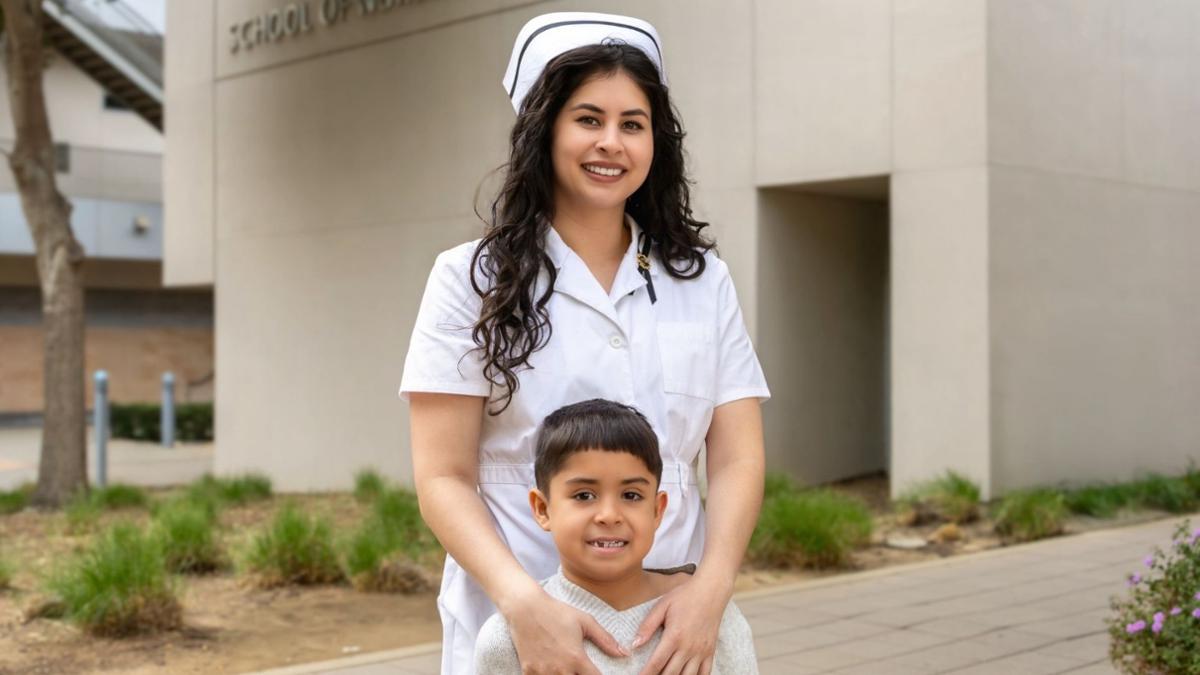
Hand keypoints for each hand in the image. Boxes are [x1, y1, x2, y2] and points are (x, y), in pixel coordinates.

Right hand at [505, 585, 628, 673]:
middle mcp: (560, 669)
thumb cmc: (557, 612)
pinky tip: (552, 670)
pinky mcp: (528, 671)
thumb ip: (605, 640)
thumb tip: (625, 653)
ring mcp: (542, 672)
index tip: (598, 673)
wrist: (525, 608)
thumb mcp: (584, 621)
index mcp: (576, 658)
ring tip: (568, 669)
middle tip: (580, 669)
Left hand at [632, 574, 730, 674]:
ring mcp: (701, 651)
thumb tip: (634, 645)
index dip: (646, 674)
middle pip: (671, 674)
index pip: (656, 663)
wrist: (711, 591)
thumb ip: (647, 626)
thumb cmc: (684, 596)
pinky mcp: (711, 652)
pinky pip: (705, 673)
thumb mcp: (662, 606)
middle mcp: (688, 647)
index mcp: (674, 636)